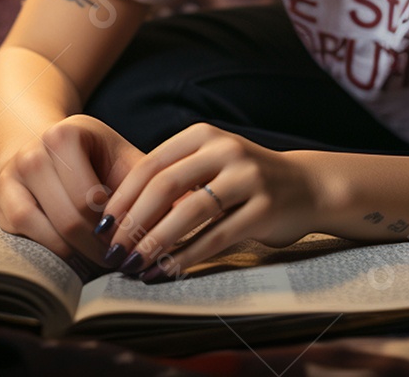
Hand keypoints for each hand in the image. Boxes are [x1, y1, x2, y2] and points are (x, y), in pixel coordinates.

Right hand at [0, 114, 144, 262]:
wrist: (47, 147)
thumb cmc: (95, 157)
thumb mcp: (122, 158)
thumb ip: (151, 180)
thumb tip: (192, 203)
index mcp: (64, 135)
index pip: (93, 197)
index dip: (117, 225)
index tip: (136, 240)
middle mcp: (32, 153)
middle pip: (71, 219)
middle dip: (100, 246)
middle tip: (121, 259)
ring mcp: (10, 177)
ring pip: (47, 232)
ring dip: (78, 254)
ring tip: (102, 258)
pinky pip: (27, 238)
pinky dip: (53, 252)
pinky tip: (74, 254)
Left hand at [95, 123, 321, 280]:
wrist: (307, 185)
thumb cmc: (246, 179)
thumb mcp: (211, 163)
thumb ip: (174, 176)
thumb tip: (112, 211)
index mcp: (204, 135)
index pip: (151, 164)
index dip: (122, 197)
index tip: (100, 226)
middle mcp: (226, 150)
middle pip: (166, 185)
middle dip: (133, 222)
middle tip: (111, 250)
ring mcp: (248, 177)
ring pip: (190, 211)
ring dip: (156, 242)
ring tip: (133, 265)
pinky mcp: (264, 208)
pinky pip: (217, 236)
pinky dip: (186, 257)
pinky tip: (166, 273)